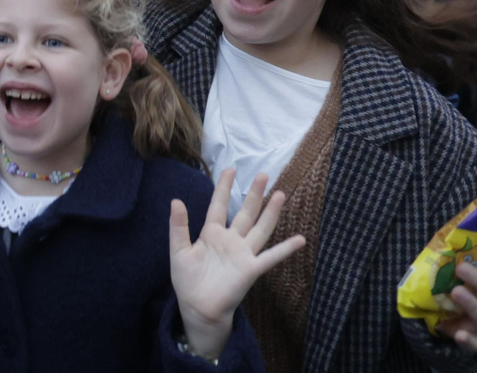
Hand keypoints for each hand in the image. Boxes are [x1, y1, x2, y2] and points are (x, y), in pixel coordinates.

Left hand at [170, 169, 304, 359]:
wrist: (197, 308)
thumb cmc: (187, 281)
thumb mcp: (178, 251)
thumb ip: (178, 226)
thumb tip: (175, 200)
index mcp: (211, 234)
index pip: (218, 205)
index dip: (224, 188)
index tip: (230, 169)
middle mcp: (231, 240)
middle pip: (245, 212)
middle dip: (254, 194)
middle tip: (263, 175)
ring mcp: (243, 253)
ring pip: (259, 228)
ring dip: (270, 212)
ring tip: (280, 194)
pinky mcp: (251, 269)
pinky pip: (271, 257)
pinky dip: (286, 249)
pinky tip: (300, 239)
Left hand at [431, 245, 476, 351]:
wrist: (460, 318)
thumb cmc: (468, 285)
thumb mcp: (468, 270)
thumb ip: (464, 255)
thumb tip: (448, 235)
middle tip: (461, 268)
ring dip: (473, 305)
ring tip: (455, 292)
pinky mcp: (476, 340)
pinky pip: (475, 344)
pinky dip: (468, 340)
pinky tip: (459, 334)